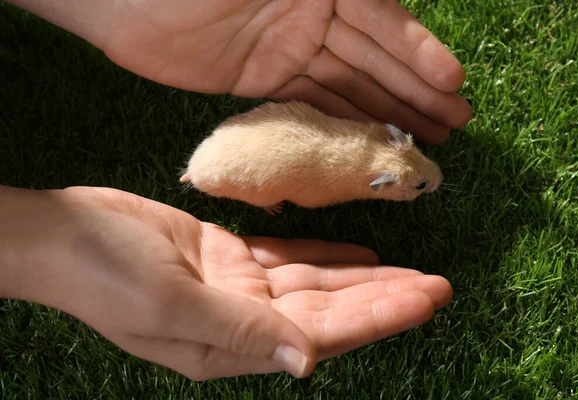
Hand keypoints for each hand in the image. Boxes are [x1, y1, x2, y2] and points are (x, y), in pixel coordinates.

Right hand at [2, 186, 451, 380]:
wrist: (65, 234)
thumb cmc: (105, 272)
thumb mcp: (168, 304)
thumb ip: (237, 332)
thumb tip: (304, 362)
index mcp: (232, 345)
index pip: (322, 333)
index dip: (377, 316)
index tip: (426, 298)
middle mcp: (244, 321)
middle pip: (330, 312)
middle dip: (385, 299)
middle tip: (439, 285)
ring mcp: (238, 287)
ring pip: (316, 283)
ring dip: (364, 278)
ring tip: (414, 271)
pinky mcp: (229, 256)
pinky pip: (290, 257)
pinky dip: (326, 255)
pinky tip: (361, 253)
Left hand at [8, 0, 470, 143]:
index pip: (381, 21)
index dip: (417, 54)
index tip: (454, 84)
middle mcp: (312, 13)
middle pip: (371, 59)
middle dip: (413, 90)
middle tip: (454, 124)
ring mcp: (286, 49)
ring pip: (347, 86)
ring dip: (386, 111)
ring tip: (425, 138)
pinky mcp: (261, 80)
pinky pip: (311, 104)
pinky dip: (341, 122)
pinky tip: (368, 140)